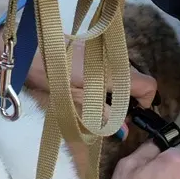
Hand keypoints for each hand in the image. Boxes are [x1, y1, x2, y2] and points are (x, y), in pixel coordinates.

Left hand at [23, 37, 158, 110]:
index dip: (146, 102)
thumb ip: (103, 115)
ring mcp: (105, 50)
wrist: (31, 50)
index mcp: (117, 73)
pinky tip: (86, 85)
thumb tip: (123, 131)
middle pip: (135, 80)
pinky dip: (105, 77)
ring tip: (95, 100)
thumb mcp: (78, 101)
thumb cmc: (54, 77)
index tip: (132, 114)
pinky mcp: (92, 46)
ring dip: (115, 88)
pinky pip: (108, 64)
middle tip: (110, 112)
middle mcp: (116, 59)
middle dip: (128, 98)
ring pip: (122, 72)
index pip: (149, 86)